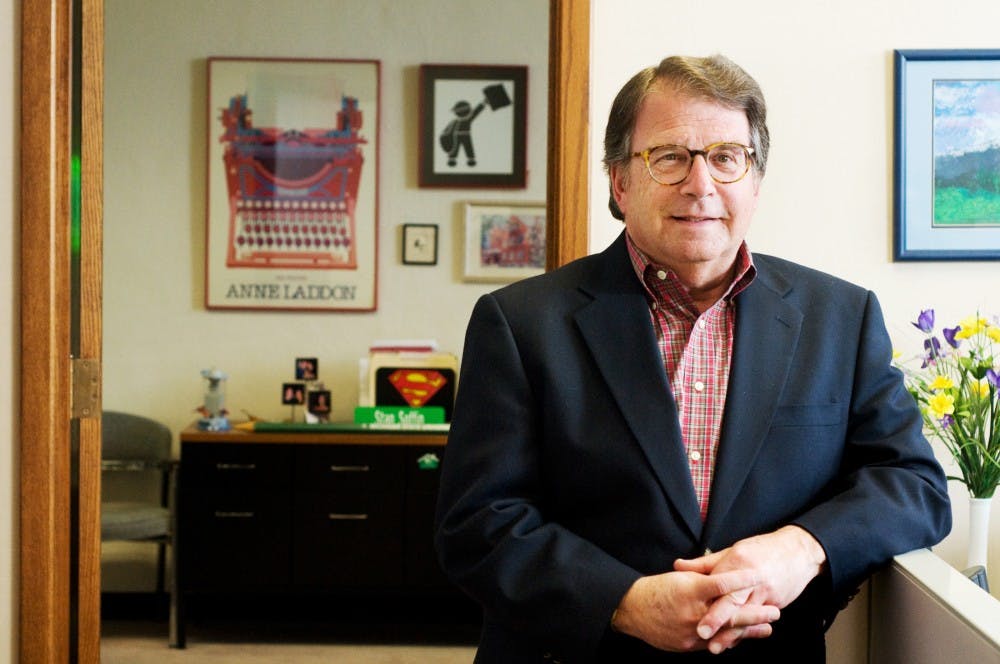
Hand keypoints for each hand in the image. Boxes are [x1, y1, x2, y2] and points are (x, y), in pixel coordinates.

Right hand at [611, 569, 779, 652]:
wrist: (632, 611)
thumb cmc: (656, 589)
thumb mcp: (680, 577)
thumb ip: (703, 576)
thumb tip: (726, 574)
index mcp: (691, 590)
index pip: (722, 584)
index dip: (742, 580)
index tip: (759, 576)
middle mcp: (693, 612)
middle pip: (730, 614)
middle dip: (755, 613)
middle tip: (775, 611)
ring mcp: (691, 631)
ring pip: (726, 633)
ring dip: (749, 631)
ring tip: (767, 628)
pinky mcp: (688, 645)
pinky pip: (714, 643)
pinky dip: (729, 639)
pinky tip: (743, 638)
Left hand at [674, 526, 826, 651]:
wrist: (798, 552)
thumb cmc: (761, 549)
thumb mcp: (732, 551)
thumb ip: (705, 563)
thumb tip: (677, 566)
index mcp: (738, 561)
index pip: (719, 583)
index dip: (706, 598)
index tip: (693, 608)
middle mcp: (752, 578)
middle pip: (733, 601)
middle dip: (717, 619)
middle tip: (702, 634)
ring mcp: (765, 592)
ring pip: (745, 616)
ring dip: (731, 633)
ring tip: (716, 647)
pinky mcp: (776, 602)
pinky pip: (757, 620)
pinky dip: (745, 631)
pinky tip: (733, 642)